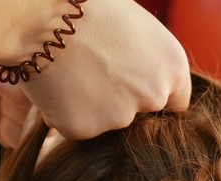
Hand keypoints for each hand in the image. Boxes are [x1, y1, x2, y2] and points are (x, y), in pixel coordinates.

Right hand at [17, 0, 191, 139]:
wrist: (45, 16)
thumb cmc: (92, 8)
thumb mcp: (140, 27)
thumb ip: (151, 59)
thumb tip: (149, 73)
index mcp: (173, 68)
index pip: (175, 102)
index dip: (150, 91)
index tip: (132, 85)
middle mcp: (153, 96)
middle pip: (141, 113)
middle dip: (122, 101)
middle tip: (94, 72)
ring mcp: (119, 116)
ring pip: (108, 120)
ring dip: (93, 106)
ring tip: (73, 71)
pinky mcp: (84, 128)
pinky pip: (77, 125)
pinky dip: (67, 112)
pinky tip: (57, 85)